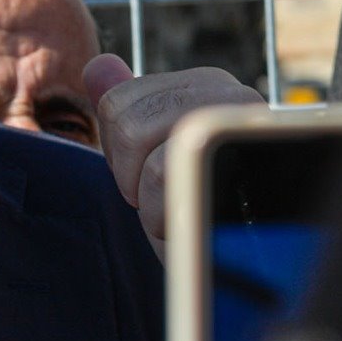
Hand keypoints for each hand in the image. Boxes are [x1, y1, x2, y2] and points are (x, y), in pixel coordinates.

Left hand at [86, 55, 265, 250]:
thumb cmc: (199, 222)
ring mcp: (241, 121)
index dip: (118, 153)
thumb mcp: (151, 165)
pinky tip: (191, 222)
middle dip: (129, 174)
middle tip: (167, 199)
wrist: (244, 275)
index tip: (151, 180)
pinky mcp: (243, 154)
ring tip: (181, 210)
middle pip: (125, 120)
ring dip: (147, 197)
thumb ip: (128, 113)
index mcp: (207, 87)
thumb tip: (97, 65)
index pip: (118, 101)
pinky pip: (162, 171)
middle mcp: (230, 95)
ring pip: (141, 140)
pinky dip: (161, 213)